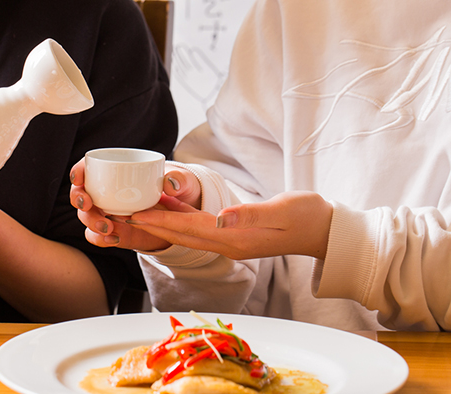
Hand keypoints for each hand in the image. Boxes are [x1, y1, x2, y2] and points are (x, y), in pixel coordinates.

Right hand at [69, 161, 201, 251]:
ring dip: (90, 221)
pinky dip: (100, 239)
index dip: (78, 171)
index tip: (79, 178)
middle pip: (80, 193)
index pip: (87, 167)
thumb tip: (170, 183)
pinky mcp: (113, 231)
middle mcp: (106, 192)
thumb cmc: (178, 190)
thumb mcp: (183, 182)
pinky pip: (97, 236)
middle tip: (88, 204)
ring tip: (107, 226)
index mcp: (116, 172)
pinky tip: (113, 238)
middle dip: (78, 199)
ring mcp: (107, 213)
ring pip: (86, 216)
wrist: (183, 217)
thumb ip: (180, 180)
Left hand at [127, 191, 332, 259]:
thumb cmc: (309, 217)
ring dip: (162, 224)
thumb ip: (251, 215)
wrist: (327, 230)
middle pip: (181, 236)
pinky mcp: (234, 236)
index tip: (137, 214)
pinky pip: (199, 229)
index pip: (190, 231)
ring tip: (136, 212)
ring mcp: (231, 242)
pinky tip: (169, 206)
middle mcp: (228, 244)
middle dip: (152, 226)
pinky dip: (180, 219)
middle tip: (124, 217)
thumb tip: (222, 218)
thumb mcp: (283, 212)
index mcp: (236, 240)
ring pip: (187, 234)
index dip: (162, 221)